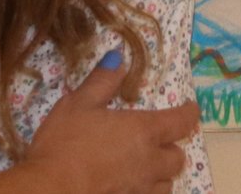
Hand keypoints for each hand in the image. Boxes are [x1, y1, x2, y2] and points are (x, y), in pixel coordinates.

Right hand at [25, 57, 195, 193]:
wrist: (50, 189)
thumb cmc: (65, 143)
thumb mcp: (79, 103)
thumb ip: (102, 82)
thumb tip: (118, 58)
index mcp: (143, 131)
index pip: (181, 121)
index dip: (189, 113)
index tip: (190, 108)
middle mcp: (149, 162)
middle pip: (178, 158)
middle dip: (173, 147)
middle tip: (159, 140)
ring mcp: (139, 189)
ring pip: (166, 184)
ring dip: (161, 174)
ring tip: (146, 166)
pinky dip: (145, 191)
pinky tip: (130, 185)